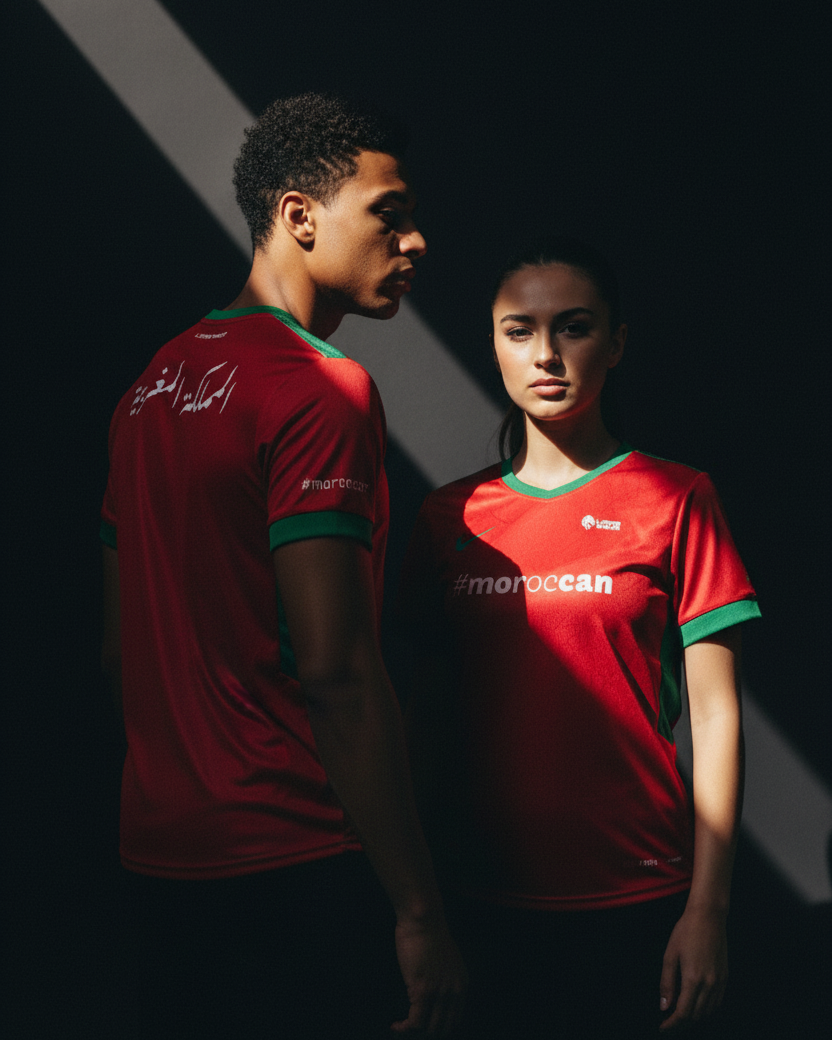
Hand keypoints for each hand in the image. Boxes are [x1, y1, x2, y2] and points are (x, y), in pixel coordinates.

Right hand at [391, 914, 466, 1034]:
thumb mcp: (446, 960)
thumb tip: (434, 995)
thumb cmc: (429, 934)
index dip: (438, 1028)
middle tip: (411, 1029)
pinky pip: (415, 1021)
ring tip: (402, 1029)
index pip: (455, 1021)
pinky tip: (396, 1025)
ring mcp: (440, 993)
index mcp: (461, 984)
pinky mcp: (423, 990)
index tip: (424, 1027)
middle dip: (425, 1033)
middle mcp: (454, 992)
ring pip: (429, 1029)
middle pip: (442, 1028)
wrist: (423, 920)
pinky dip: (404, 1028)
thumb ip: (444, 979)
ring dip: (414, 1033)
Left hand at [659, 906, 727, 1029]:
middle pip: (696, 1016)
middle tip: (669, 1023)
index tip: (663, 1027)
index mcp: (693, 979)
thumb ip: (666, 983)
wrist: (708, 917)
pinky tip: (697, 1007)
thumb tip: (664, 1006)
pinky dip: (707, 1010)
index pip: (683, 1013)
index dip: (672, 1024)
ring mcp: (720, 982)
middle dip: (682, 1024)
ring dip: (694, 1019)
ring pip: (708, 1012)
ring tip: (680, 1017)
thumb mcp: (670, 955)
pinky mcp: (725, 977)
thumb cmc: (686, 932)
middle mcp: (709, 984)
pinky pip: (717, 1003)